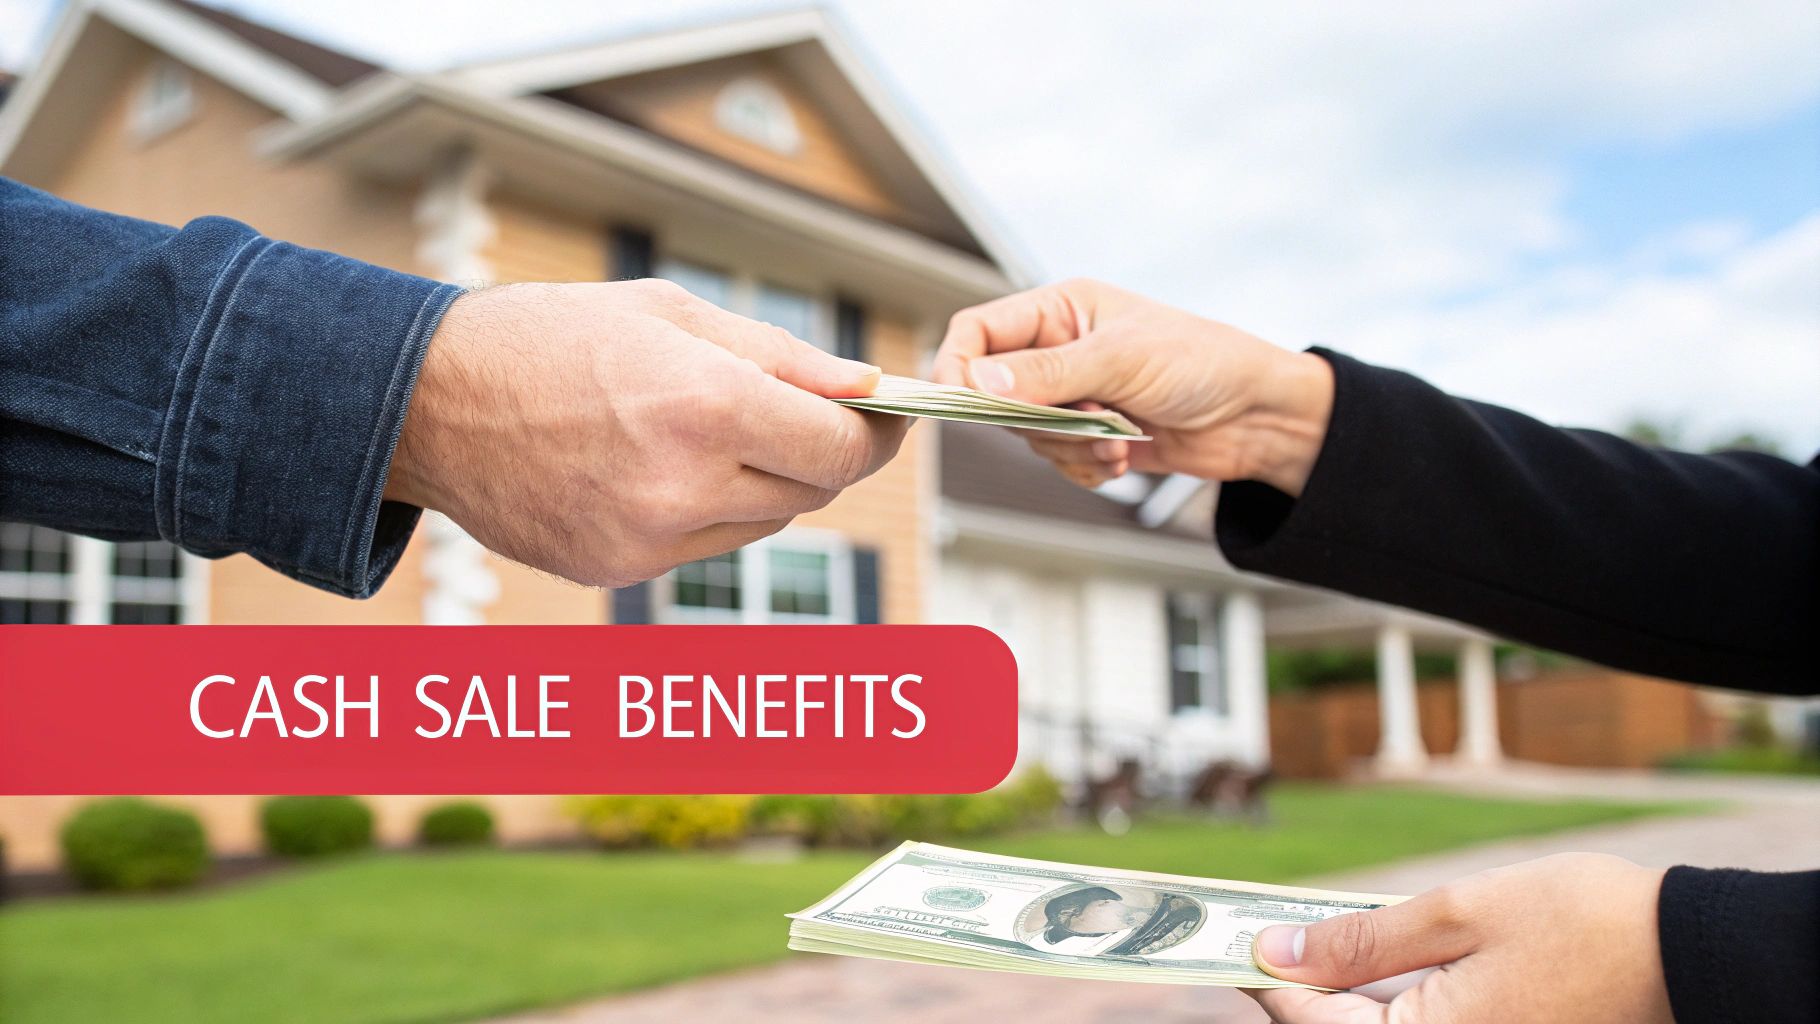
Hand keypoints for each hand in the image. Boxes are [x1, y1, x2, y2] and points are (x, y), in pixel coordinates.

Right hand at [385, 280, 904, 586]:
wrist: (425, 401)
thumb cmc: (547, 337)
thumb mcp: (670, 314)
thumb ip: (781, 358)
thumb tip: (864, 387)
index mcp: (704, 407)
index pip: (841, 449)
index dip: (876, 435)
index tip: (888, 417)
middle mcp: (683, 485)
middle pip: (812, 491)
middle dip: (824, 452)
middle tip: (814, 414)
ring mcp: (648, 540)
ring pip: (763, 521)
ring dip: (766, 479)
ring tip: (708, 427)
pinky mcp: (618, 570)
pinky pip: (704, 544)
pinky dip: (709, 507)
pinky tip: (658, 464)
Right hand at [932, 279, 1332, 494]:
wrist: (1258, 417)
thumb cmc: (1203, 363)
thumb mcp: (1122, 359)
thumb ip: (1047, 373)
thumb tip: (976, 382)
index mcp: (1060, 309)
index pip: (977, 332)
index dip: (960, 368)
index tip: (966, 405)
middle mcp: (1059, 350)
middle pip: (996, 395)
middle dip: (1039, 421)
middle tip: (1088, 421)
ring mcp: (1073, 395)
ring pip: (1027, 436)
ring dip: (1070, 448)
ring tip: (1118, 442)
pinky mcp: (1090, 435)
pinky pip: (1057, 462)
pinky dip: (1085, 468)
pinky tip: (1124, 458)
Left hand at [1245, 853, 1672, 1023]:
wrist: (1686, 953)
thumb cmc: (1582, 924)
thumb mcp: (1458, 914)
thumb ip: (1362, 941)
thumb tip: (1279, 952)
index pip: (1310, 1020)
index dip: (1265, 976)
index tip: (1230, 937)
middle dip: (1297, 985)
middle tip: (1262, 932)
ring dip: (1336, 992)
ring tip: (1304, 937)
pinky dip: (1382, 1000)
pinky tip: (1368, 959)